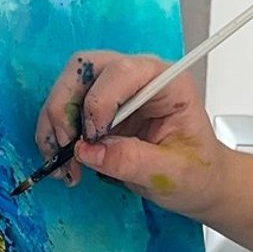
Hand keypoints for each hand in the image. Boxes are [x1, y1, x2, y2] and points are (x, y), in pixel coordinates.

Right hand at [31, 51, 233, 220]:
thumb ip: (134, 160)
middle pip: (84, 69)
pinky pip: (65, 112)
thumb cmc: (197, 171)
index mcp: (165, 82)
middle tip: (67, 147)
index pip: (122, 71)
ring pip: (68, 88)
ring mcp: (115, 92)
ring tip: (63, 164)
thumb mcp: (174, 173)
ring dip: (55, 125)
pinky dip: (55, 136)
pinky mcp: (99, 111)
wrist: (197, 183)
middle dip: (65, 107)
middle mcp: (137, 78)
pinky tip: (63, 164)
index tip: (93, 139)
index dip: (99, 102)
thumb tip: (89, 151)